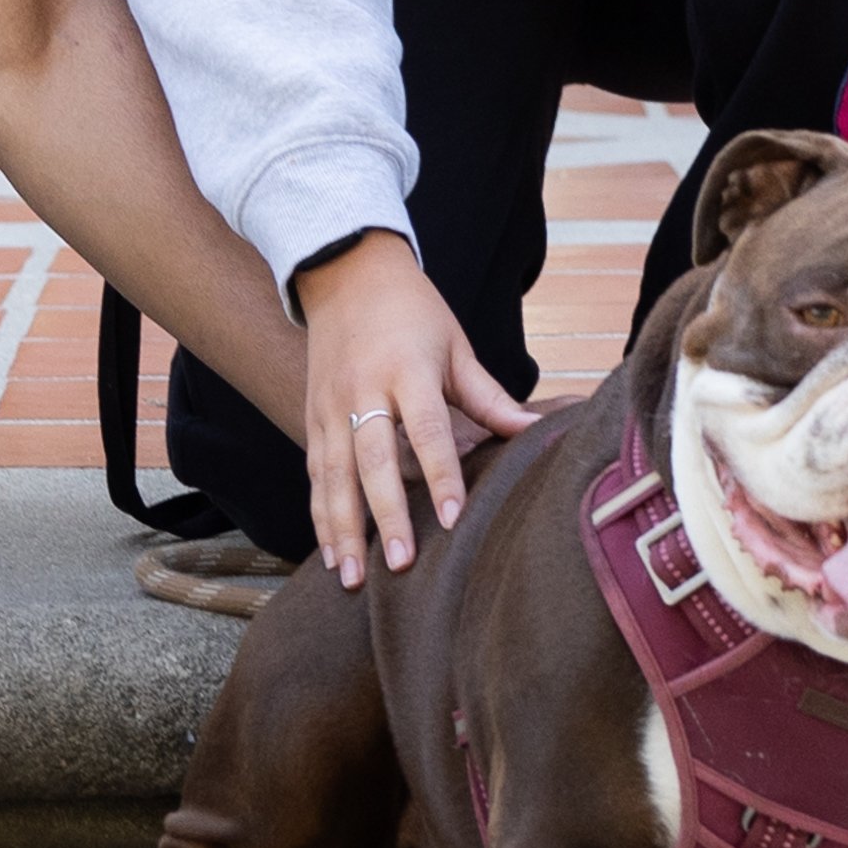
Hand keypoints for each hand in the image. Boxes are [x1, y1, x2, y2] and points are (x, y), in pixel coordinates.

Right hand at [294, 230, 541, 586]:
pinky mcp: (311, 417)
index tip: (451, 518)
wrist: (345, 270)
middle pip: (373, 461)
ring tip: (355, 577)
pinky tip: (332, 554)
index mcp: (406, 370)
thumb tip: (535, 431)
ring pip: (334, 477)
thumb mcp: (455, 346)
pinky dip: (321, 516)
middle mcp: (363, 390)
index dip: (440, 475)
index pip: (426, 430)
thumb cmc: (412, 310)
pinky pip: (315, 475)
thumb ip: (489, 397)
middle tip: (401, 563)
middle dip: (386, 516)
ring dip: (343, 530)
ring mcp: (330, 406)